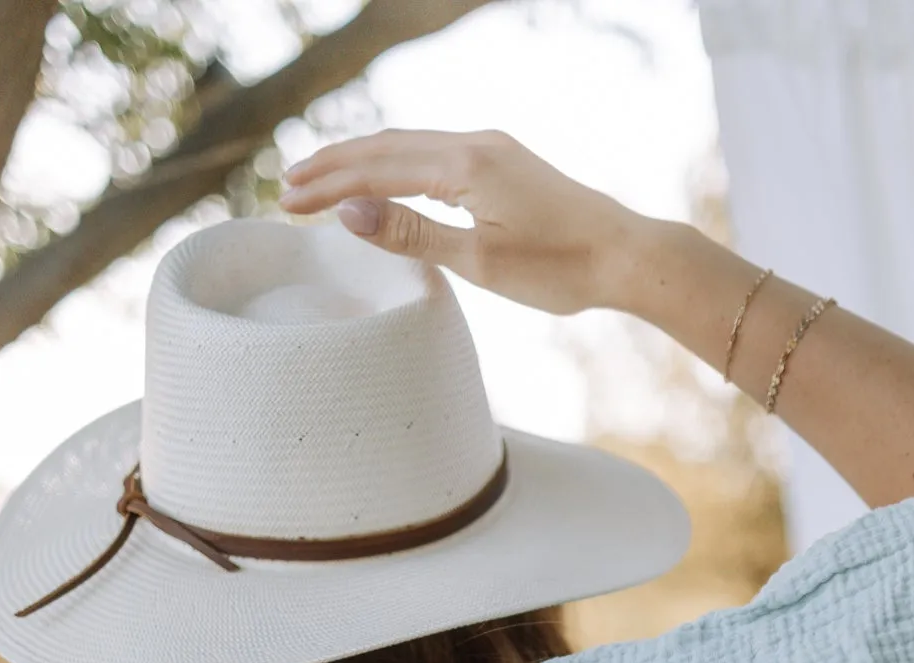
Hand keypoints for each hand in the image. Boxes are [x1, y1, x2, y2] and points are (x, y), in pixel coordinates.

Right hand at [280, 128, 649, 315]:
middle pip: (386, 147)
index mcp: (463, 165)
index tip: (288, 203)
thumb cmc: (559, 268)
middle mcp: (474, 143)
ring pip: (408, 145)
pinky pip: (433, 154)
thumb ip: (412, 234)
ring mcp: (491, 148)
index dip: (329, 187)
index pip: (377, 171)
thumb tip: (349, 212)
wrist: (625, 254)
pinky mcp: (504, 162)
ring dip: (362, 162)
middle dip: (334, 167)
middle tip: (288, 187)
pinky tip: (383, 178)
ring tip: (322, 179)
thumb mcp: (479, 261)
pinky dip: (395, 164)